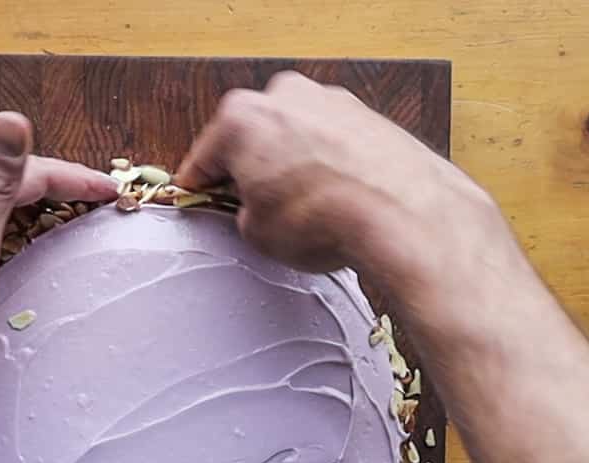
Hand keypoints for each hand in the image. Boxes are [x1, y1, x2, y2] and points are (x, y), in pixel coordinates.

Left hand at [0, 111, 116, 462]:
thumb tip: (11, 118)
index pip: (26, 169)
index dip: (73, 178)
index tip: (110, 190)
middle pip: (6, 176)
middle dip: (53, 186)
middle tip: (92, 202)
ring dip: (26, 201)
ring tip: (61, 214)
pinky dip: (0, 217)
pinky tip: (8, 234)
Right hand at [177, 72, 513, 321]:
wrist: (397, 212)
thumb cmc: (323, 217)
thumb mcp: (255, 233)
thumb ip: (243, 213)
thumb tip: (253, 211)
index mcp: (241, 118)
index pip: (203, 158)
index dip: (198, 188)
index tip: (196, 200)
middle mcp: (284, 97)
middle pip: (250, 139)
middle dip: (249, 173)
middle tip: (251, 212)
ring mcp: (328, 101)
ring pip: (292, 138)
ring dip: (288, 168)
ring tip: (298, 214)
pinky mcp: (365, 115)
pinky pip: (329, 143)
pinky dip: (324, 167)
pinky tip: (329, 202)